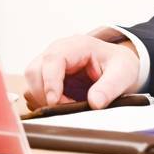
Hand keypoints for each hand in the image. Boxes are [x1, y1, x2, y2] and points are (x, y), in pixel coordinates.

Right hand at [24, 35, 139, 110]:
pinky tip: (62, 104)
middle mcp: (57, 51)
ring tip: (68, 105)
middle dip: (45, 94)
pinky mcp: (44, 77)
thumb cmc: (118, 65)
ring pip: (30, 83)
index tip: (54, 102)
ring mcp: (48, 64)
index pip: (53, 59)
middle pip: (35, 71)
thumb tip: (94, 103)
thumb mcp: (122, 73)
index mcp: (77, 45)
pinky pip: (33, 92)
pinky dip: (43, 102)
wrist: (117, 67)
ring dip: (43, 100)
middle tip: (67, 108)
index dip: (50, 81)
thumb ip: (110, 87)